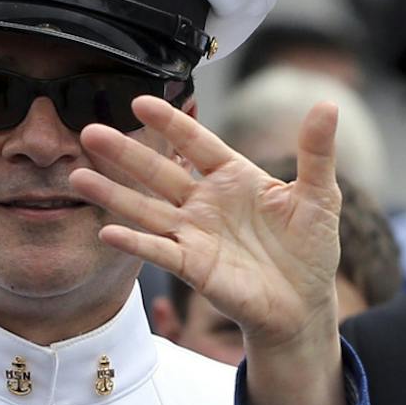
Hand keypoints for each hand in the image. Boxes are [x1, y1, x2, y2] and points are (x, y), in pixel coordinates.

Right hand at [71, 98, 342, 354]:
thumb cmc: (311, 247)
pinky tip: (107, 231)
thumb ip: (317, 152)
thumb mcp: (320, 195)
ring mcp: (195, 234)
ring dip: (112, 193)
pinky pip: (159, 250)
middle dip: (125, 153)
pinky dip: (134, 242)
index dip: (172, 123)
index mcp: (235, 178)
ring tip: (77, 175)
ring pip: (146, 209)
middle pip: (160, 172)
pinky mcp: (193, 266)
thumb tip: (328, 104)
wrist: (305, 303)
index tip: (141, 101)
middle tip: (90, 131)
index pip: (198, 144)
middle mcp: (206, 202)